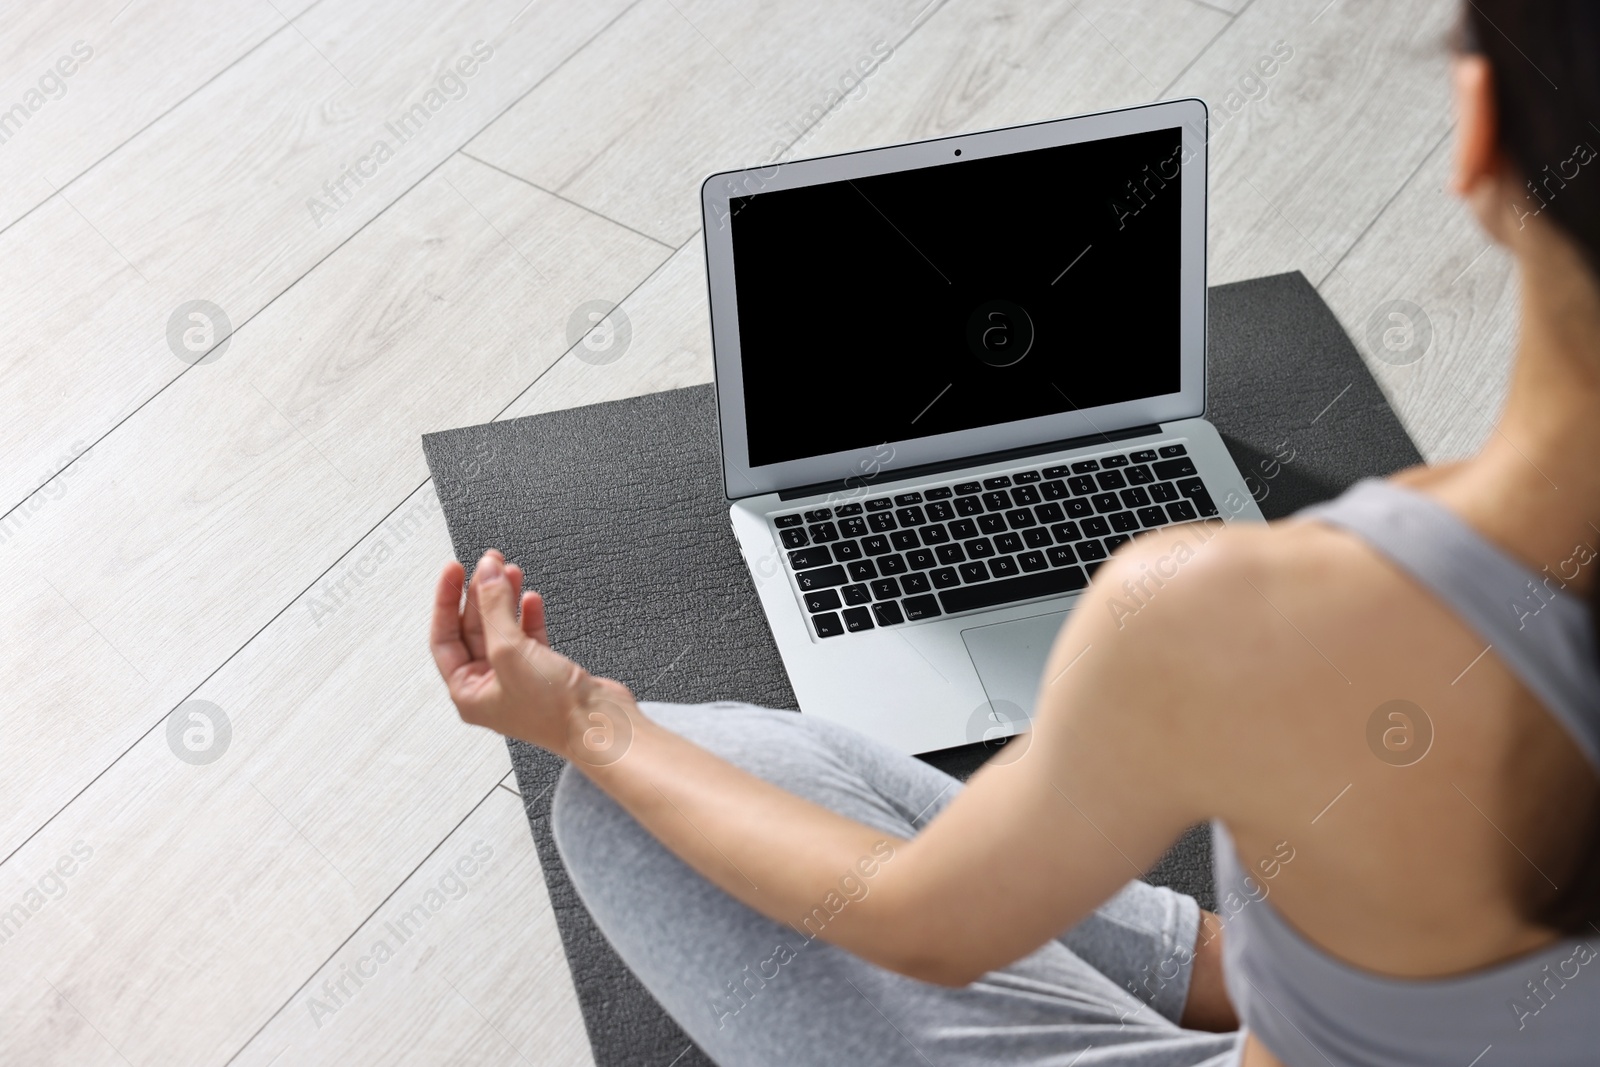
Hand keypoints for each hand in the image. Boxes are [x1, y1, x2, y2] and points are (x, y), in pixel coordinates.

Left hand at [429, 549, 637, 763]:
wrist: (601, 725)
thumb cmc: (553, 711)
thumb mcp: (510, 652)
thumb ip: (495, 608)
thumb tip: (487, 574)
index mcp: (467, 693)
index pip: (444, 638)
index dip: (447, 601)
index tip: (454, 571)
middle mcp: (489, 687)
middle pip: (475, 629)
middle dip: (482, 594)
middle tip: (489, 564)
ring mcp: (518, 678)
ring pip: (503, 629)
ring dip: (505, 599)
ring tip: (510, 572)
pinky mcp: (545, 671)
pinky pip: (528, 636)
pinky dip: (528, 616)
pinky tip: (530, 599)